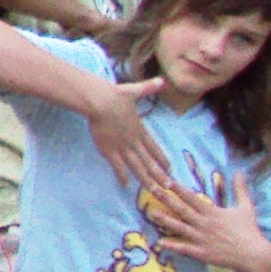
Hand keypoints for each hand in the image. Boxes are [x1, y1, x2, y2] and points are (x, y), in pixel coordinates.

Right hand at [85, 77, 176, 199]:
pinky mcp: (109, 150)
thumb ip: (149, 88)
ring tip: (155, 191)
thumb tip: (161, 81)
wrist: (101, 102)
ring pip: (137, 167)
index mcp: (140, 129)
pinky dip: (122, 176)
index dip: (162, 158)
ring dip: (146, 180)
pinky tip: (126, 185)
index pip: (154, 147)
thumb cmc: (115, 95)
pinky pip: (118, 166)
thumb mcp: (134, 91)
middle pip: (149, 161)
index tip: (169, 168)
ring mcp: (123, 147)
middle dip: (159, 174)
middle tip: (169, 186)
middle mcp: (134, 141)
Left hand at [142, 170, 270, 271]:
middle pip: (181, 209)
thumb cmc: (249, 230)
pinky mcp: (202, 253)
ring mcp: (202, 239)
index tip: (166, 180)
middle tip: (150, 189)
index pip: (192, 198)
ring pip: (179, 228)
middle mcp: (204, 223)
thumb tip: (239, 171)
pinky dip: (172, 246)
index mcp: (213, 212)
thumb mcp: (246, 207)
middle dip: (165, 199)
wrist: (254, 255)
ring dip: (164, 220)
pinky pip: (184, 248)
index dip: (179, 189)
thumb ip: (240, 189)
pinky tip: (159, 243)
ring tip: (150, 213)